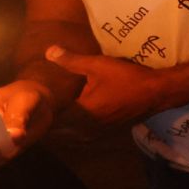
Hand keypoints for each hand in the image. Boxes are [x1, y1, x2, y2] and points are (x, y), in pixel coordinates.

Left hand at [46, 46, 172, 127]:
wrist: (157, 93)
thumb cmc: (126, 78)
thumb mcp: (98, 65)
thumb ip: (72, 61)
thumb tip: (48, 51)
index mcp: (81, 113)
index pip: (52, 120)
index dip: (42, 117)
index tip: (32, 112)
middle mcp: (87, 127)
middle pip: (60, 133)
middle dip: (50, 126)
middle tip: (39, 118)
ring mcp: (99, 132)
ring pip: (73, 137)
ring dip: (63, 132)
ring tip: (54, 123)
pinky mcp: (108, 132)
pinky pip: (86, 138)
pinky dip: (77, 134)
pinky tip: (77, 126)